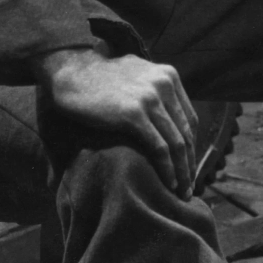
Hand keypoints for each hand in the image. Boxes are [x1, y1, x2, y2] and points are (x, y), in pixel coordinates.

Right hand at [39, 48, 198, 195]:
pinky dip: (167, 169)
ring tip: (182, 192)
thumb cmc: (98, 77)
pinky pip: (159, 147)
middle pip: (186, 132)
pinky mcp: (134, 114)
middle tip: (190, 187)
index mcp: (169, 76)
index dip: (191, 145)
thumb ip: (153, 88)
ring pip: (177, 143)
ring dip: (182, 171)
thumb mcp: (136, 74)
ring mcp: (151, 99)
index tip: (188, 166)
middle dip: (190, 163)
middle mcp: (166, 85)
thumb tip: (162, 109)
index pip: (189, 118)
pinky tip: (168, 183)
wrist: (71, 70)